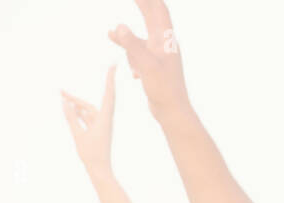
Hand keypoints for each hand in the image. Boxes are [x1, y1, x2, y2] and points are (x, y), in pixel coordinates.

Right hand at [61, 66, 116, 174]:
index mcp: (105, 119)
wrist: (100, 171)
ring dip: (76, 103)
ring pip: (88, 109)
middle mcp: (105, 120)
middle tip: (76, 82)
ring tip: (61, 94)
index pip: (109, 95)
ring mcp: (101, 125)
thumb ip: (72, 118)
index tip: (114, 65)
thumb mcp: (78, 135)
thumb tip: (66, 103)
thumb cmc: (91, 155)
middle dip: (84, 92)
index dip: (110, 80)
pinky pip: (87, 116)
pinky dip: (79, 111)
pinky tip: (70, 105)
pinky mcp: (97, 130)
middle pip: (93, 102)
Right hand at [108, 0, 189, 120]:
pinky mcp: (153, 64)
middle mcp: (163, 44)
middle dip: (141, 3)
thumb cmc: (164, 89)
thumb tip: (119, 26)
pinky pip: (137, 49)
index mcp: (165, 40)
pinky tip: (113, 38)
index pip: (158, 10)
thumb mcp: (146, 65)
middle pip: (151, 17)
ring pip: (141, 35)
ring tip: (111, 31)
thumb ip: (133, 45)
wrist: (172, 111)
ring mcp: (158, 54)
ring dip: (128, 31)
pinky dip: (127, 44)